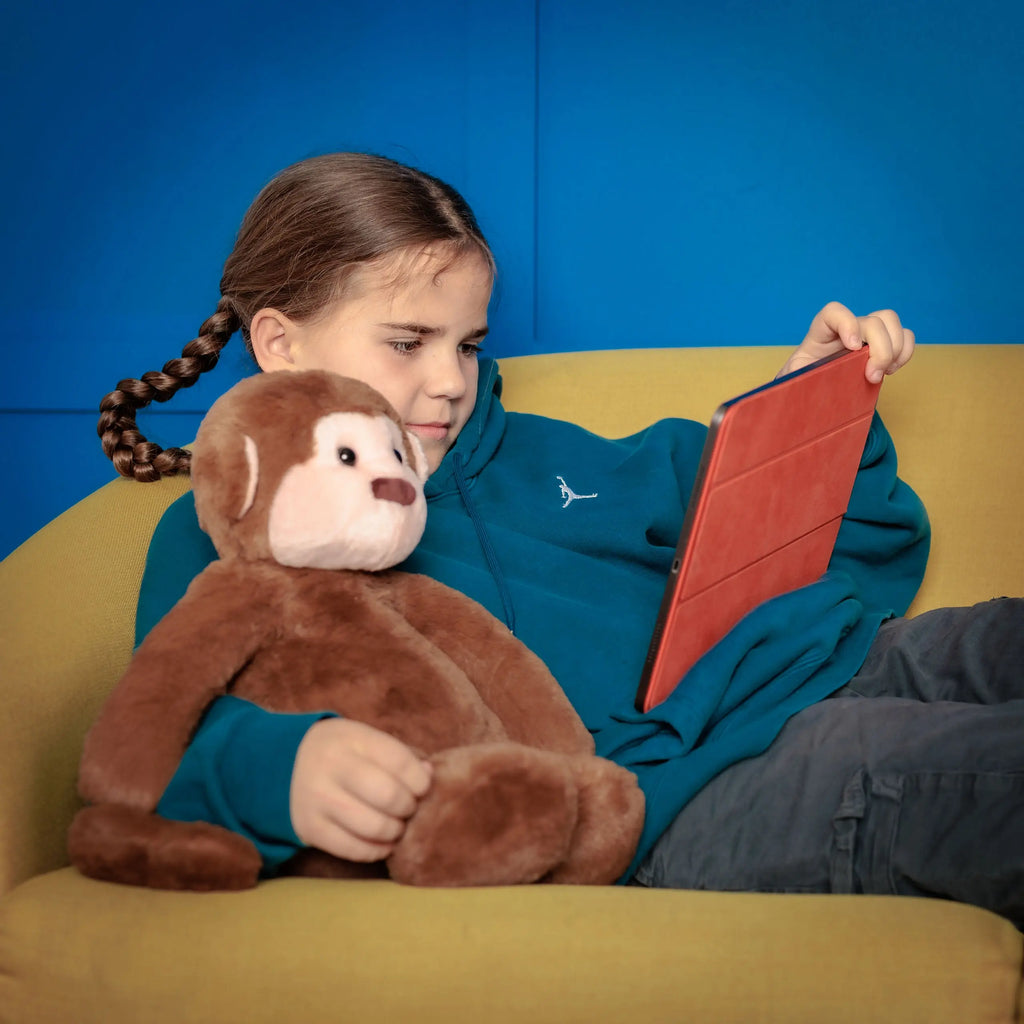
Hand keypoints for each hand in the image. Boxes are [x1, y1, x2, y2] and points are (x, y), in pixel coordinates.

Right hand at [290, 718, 432, 861]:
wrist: (288, 762)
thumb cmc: (345, 751)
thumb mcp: (368, 740)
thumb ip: (400, 756)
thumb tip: (429, 777)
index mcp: (353, 739)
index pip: (400, 761)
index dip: (420, 781)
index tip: (423, 788)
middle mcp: (332, 766)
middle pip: (388, 796)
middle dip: (408, 808)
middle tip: (409, 809)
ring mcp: (317, 798)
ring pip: (373, 827)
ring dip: (395, 832)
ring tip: (397, 826)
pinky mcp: (308, 828)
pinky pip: (353, 850)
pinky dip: (376, 850)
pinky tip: (383, 842)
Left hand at [777, 302, 914, 382]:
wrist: (810, 391)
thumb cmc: (799, 385)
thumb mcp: (792, 382)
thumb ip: (796, 378)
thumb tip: (805, 382)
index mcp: (819, 335)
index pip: (833, 312)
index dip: (847, 323)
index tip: (852, 348)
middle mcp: (845, 330)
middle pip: (872, 320)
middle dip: (880, 348)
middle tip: (872, 376)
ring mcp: (865, 335)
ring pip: (890, 321)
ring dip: (895, 348)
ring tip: (883, 372)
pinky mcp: (881, 346)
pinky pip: (904, 336)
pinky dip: (905, 351)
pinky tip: (890, 370)